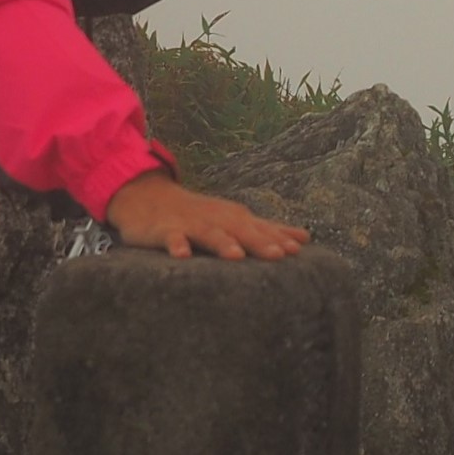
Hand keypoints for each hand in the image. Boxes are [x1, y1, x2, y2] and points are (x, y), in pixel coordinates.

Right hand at [105, 170, 308, 259]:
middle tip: (279, 255)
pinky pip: (171, 238)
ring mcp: (191, 223)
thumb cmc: (199, 215)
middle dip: (260, 242)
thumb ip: (268, 230)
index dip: (279, 239)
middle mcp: (216, 219)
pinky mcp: (165, 230)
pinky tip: (181, 256)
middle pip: (240, 230)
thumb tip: (305, 238)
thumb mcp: (235, 220)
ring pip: (209, 233)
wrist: (148, 197)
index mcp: (234, 218)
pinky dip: (176, 245)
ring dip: (222, 243)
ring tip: (236, 256)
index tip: (298, 251)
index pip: (261, 229)